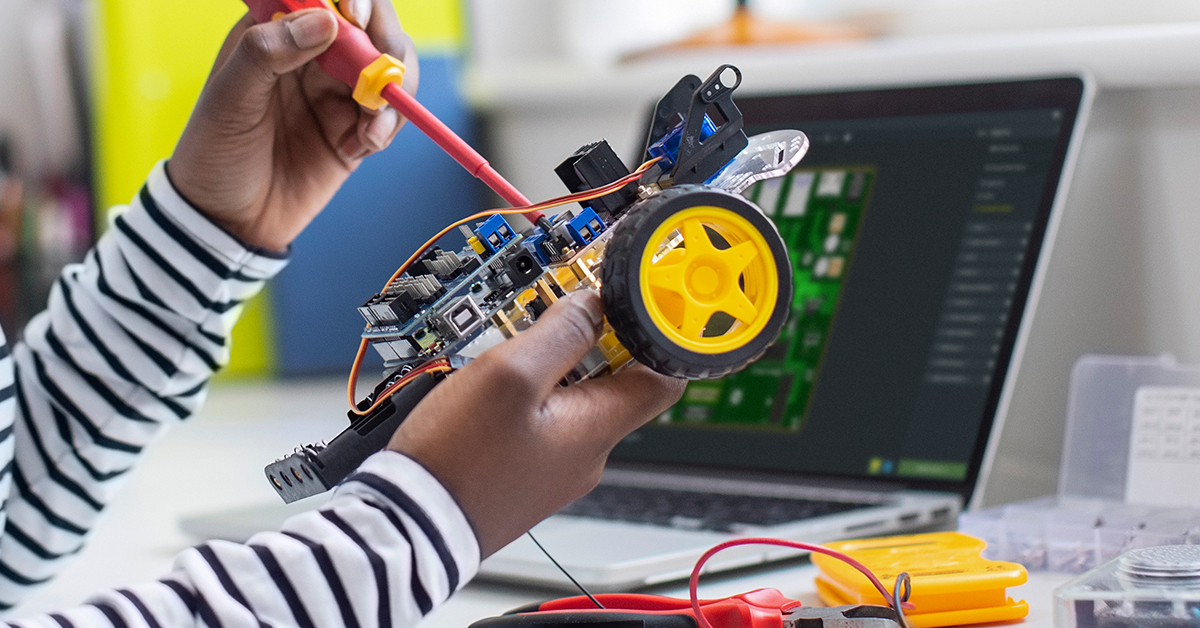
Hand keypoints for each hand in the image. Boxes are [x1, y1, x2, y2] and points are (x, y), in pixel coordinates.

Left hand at [168, 0, 417, 251]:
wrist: (226, 220)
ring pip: (391, 69)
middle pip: (373, 27)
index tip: (353, 18)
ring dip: (393, 94)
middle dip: (385, 50)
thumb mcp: (229, 99)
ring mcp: (337, 91)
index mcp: (276, 30)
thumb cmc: (213, 153)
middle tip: (382, 79)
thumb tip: (325, 21)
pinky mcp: (355, 128)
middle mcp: (313, 54)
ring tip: (371, 129)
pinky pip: (390, 115)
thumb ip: (268, 52)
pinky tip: (360, 146)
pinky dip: (387, 127)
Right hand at [388, 291, 686, 555]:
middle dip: (587, 341)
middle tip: (549, 314)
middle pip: (614, 383)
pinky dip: (525, 395)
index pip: (665, 378)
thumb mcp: (511, 375)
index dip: (655, 335)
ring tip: (506, 349)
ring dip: (549, 366)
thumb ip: (561, 333)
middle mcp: (585, 454)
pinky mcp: (524, 474)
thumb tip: (594, 306)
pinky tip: (489, 386)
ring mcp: (554, 467)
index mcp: (596, 429)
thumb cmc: (458, 460)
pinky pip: (541, 421)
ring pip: (572, 399)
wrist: (410, 525)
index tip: (630, 305)